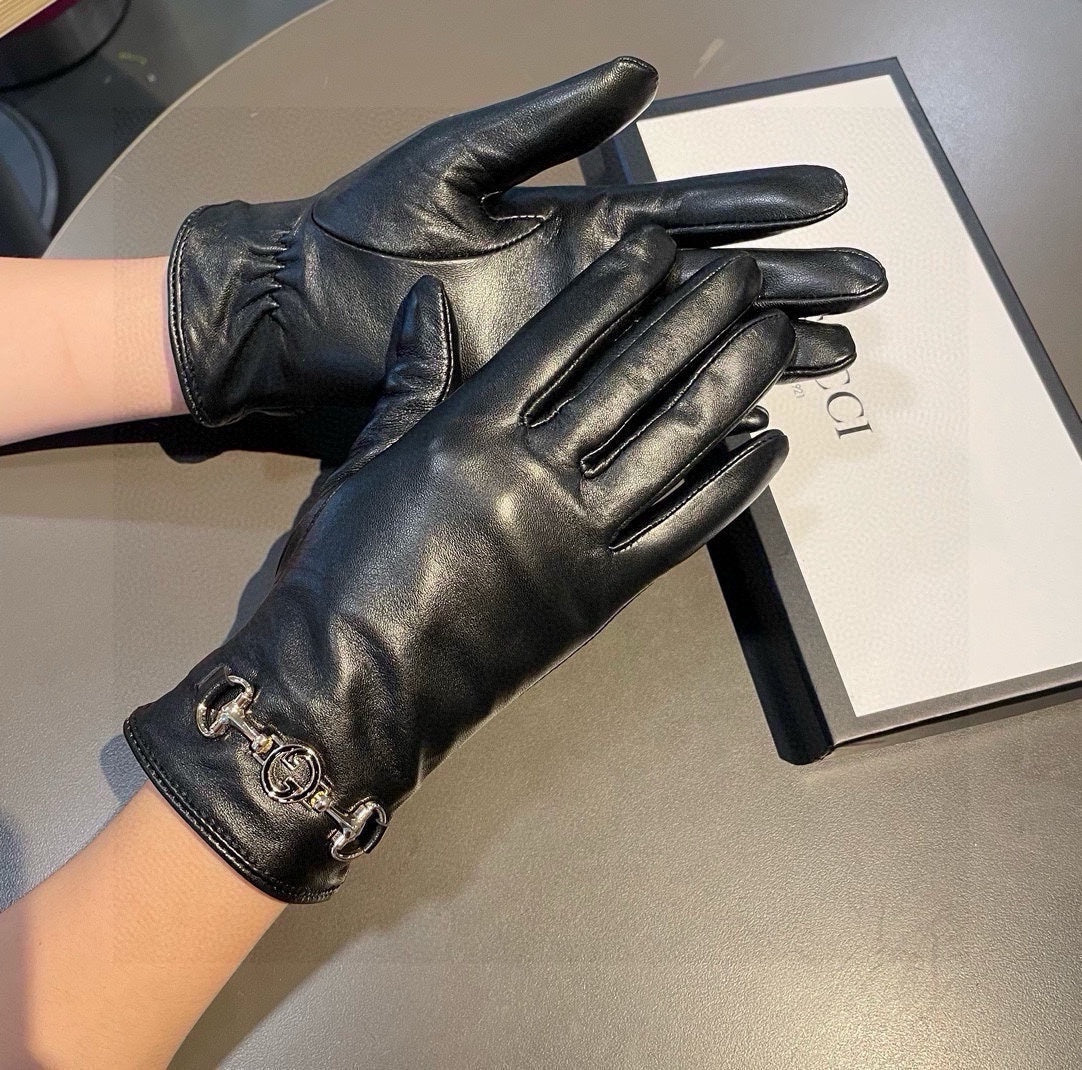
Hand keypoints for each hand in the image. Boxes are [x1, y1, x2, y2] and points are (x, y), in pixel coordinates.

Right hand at [126, 230, 797, 901]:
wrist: (347, 687)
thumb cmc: (338, 572)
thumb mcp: (365, 460)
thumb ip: (410, 379)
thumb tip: (425, 303)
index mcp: (472, 429)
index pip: (563, 337)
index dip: (618, 285)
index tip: (660, 248)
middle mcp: (536, 471)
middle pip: (636, 376)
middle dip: (695, 317)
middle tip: (743, 276)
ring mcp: (577, 535)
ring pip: (676, 443)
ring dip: (733, 384)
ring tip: (773, 338)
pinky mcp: (602, 593)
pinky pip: (684, 529)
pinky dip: (732, 485)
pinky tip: (769, 444)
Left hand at [168, 56, 884, 426]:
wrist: (304, 309)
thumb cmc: (368, 225)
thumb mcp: (461, 160)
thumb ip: (550, 123)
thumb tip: (641, 74)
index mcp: (578, 226)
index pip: (691, 209)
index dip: (759, 201)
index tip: (831, 193)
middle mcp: (588, 293)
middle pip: (709, 285)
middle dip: (787, 280)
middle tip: (866, 284)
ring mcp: (570, 353)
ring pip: (685, 353)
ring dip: (760, 351)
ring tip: (835, 350)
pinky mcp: (542, 403)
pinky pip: (627, 412)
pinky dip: (686, 413)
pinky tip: (747, 416)